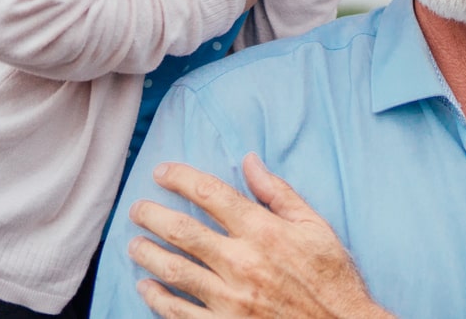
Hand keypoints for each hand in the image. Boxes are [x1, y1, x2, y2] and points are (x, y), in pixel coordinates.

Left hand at [128, 155, 390, 317]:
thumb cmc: (331, 276)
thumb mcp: (315, 226)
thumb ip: (278, 193)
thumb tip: (249, 161)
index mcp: (264, 231)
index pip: (212, 195)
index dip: (181, 179)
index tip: (162, 172)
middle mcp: (241, 261)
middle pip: (182, 230)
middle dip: (152, 215)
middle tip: (137, 209)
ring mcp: (229, 297)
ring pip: (173, 269)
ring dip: (147, 253)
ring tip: (134, 244)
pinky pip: (178, 311)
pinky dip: (156, 297)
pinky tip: (146, 286)